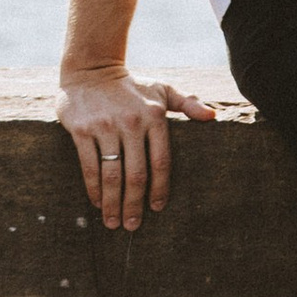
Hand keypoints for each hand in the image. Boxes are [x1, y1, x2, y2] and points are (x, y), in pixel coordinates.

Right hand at [55, 65, 219, 232]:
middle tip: (132, 226)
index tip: (157, 208)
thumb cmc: (131, 86)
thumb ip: (187, 104)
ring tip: (113, 222)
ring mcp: (106, 127)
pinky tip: (97, 202)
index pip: (161, 161)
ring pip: (112, 174)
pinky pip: (90, 166)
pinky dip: (94, 188)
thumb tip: (213, 116)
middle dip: (134, 204)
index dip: (160, 188)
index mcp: (154, 117)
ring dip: (112, 203)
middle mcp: (131, 122)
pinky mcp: (82, 130)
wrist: (91, 70)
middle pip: (136, 174)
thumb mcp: (162, 91)